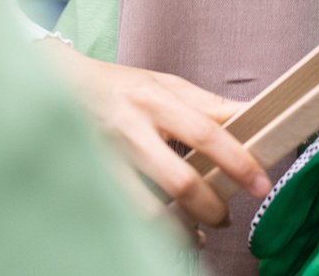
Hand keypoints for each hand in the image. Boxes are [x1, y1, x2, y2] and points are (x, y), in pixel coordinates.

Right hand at [48, 46, 270, 228]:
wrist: (58, 84)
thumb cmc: (119, 86)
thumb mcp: (165, 83)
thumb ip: (207, 105)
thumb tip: (252, 118)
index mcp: (155, 99)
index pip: (206, 133)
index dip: (238, 161)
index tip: (260, 184)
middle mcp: (130, 128)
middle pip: (179, 180)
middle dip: (211, 207)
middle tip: (227, 216)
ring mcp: (106, 157)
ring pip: (149, 210)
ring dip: (181, 229)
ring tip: (199, 232)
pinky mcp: (89, 179)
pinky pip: (125, 216)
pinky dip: (152, 231)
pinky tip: (170, 234)